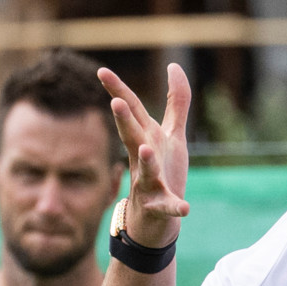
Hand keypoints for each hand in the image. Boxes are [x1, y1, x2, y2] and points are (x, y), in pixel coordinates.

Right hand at [98, 63, 191, 248]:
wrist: (155, 220)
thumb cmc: (163, 171)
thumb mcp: (172, 134)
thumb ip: (176, 101)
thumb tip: (173, 65)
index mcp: (146, 138)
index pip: (131, 111)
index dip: (117, 90)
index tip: (101, 70)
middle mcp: (143, 158)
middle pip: (132, 137)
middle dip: (124, 121)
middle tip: (115, 102)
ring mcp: (148, 183)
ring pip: (146, 171)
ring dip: (146, 160)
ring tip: (145, 148)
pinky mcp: (159, 206)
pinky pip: (167, 206)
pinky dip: (175, 207)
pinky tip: (185, 208)